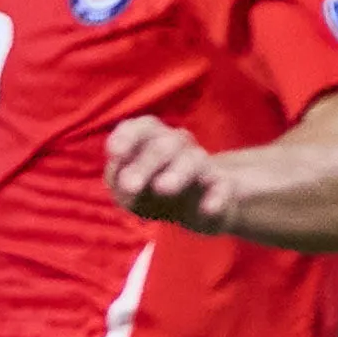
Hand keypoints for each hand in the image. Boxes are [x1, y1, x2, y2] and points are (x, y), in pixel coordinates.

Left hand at [106, 115, 240, 231]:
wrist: (196, 210)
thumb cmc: (150, 193)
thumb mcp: (127, 190)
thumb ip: (119, 182)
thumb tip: (123, 183)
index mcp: (152, 139)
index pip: (143, 127)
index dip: (128, 136)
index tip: (114, 153)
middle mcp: (179, 145)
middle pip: (164, 144)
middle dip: (145, 164)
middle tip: (128, 187)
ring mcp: (202, 163)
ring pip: (194, 159)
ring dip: (177, 173)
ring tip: (162, 189)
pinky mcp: (223, 185)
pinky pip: (223, 186)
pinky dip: (217, 196)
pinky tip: (207, 209)